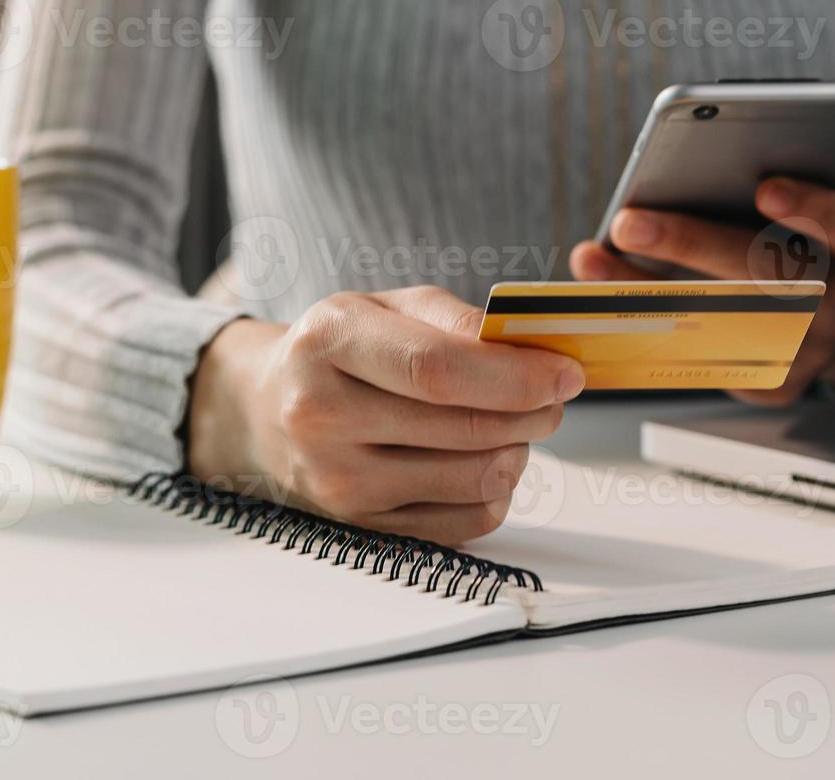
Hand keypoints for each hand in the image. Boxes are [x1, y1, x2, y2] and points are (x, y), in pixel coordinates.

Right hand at [187, 286, 584, 543]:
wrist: (268, 411)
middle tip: (554, 396)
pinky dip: (495, 491)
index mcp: (329, 341)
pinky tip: (484, 460)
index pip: (437, 369)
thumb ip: (457, 320)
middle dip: (533, 412)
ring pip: (475, 480)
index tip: (565, 374)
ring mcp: (338, 482)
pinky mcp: (361, 528)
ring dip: (518, 450)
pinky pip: (466, 523)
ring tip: (512, 424)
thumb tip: (532, 352)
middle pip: (465, 428)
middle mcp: (322, 416)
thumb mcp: (387, 307)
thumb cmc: (341, 352)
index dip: (516, 375)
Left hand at [570, 179, 834, 404]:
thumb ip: (778, 190)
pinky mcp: (778, 383)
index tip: (765, 189)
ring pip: (723, 321)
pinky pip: (708, 359)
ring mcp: (812, 348)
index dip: (811, 209)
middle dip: (691, 244)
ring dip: (649, 291)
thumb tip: (686, 168)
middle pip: (767, 274)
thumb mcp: (821, 208)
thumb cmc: (821, 243)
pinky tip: (609, 307)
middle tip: (629, 221)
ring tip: (595, 262)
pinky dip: (654, 331)